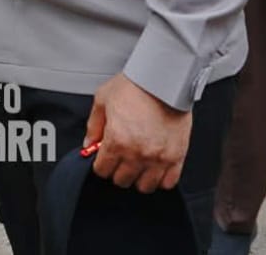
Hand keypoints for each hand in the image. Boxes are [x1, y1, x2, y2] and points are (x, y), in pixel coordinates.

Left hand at [83, 73, 191, 192]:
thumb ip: (94, 126)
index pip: (102, 171)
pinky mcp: (177, 156)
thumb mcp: (103, 100)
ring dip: (139, 177)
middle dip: (118, 170)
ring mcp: (158, 157)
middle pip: (122, 181)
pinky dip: (161, 179)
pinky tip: (156, 167)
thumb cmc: (135, 85)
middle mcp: (137, 153)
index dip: (101, 164)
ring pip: (144, 186)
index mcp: (117, 141)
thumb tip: (89, 144)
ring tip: (139, 164)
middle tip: (121, 158)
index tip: (105, 157)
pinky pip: (168, 182)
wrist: (163, 78)